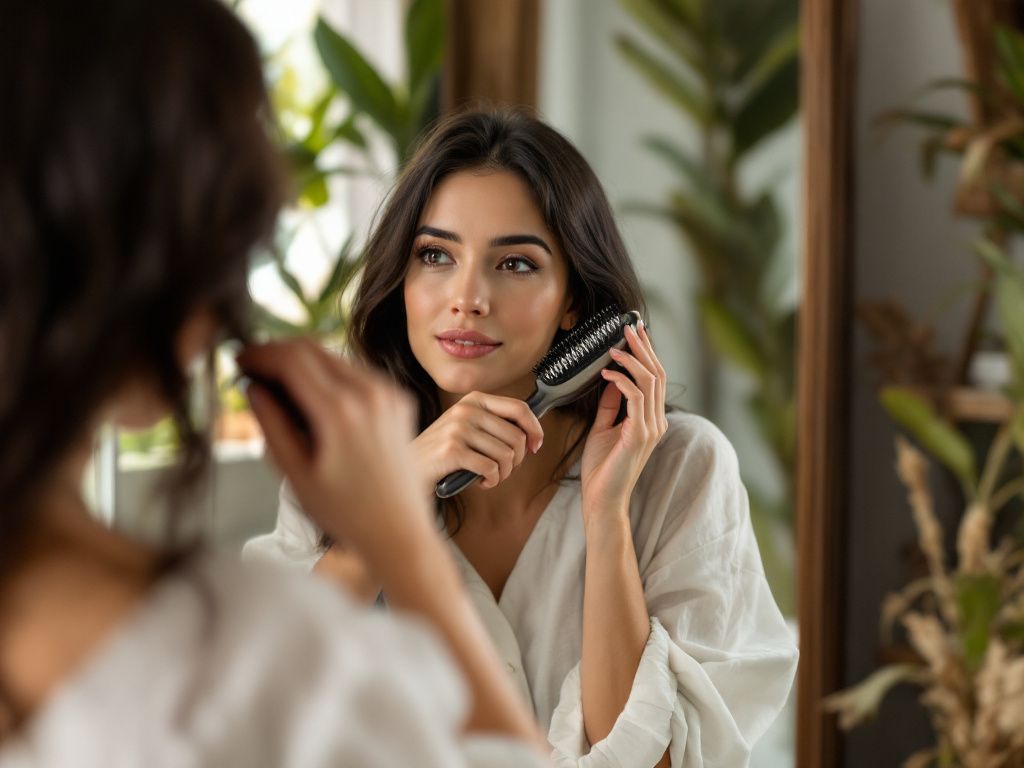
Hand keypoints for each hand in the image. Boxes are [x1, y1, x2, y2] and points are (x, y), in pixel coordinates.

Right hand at [237, 340, 430, 562]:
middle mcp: (370, 394)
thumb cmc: (345, 513)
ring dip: (302, 362)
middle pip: (312, 348)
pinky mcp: (399, 399)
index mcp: (341, 413)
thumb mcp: (296, 474)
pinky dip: (328, 375)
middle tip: (251, 367)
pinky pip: (356, 372)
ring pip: (334, 356)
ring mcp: (389, 394)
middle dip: (277, 352)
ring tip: (276, 385)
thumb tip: (252, 387)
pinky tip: (311, 397)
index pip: (291, 359)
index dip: (259, 353)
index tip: (238, 360)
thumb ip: (272, 424)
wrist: (400, 531)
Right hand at [412, 392, 543, 493]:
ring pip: (506, 456)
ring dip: (503, 474)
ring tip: (490, 477)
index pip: (519, 408)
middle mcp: (466, 409)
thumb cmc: (442, 452)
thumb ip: (494, 424)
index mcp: (474, 399)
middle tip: (503, 470)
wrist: (408, 468)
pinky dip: (491, 481)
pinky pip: (490, 469)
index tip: (536, 446)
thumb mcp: (467, 427)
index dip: (535, 429)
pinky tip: (481, 482)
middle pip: (516, 437)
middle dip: (516, 461)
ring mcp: (458, 428)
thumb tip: (532, 435)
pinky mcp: (452, 450)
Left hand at [580, 322, 667, 524]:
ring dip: (632, 360)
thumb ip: (611, 404)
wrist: (602, 499)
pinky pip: (636, 398)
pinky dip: (621, 381)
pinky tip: (607, 374)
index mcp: (651, 420)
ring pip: (650, 382)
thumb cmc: (602, 468)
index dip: (646, 353)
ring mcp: (651, 428)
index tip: (634, 332)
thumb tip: (612, 377)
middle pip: (657, 374)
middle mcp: (656, 422)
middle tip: (628, 326)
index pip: (654, 378)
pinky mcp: (640, 435)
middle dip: (643, 347)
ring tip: (614, 347)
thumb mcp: (604, 428)